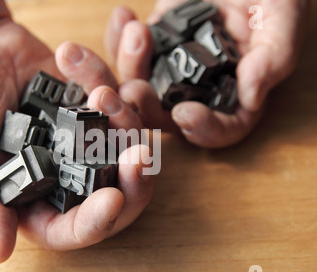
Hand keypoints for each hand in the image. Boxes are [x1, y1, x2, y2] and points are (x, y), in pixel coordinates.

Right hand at [0, 3, 152, 262]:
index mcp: (31, 197)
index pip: (70, 226)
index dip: (95, 221)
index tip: (113, 200)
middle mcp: (62, 173)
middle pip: (114, 194)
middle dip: (134, 181)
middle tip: (140, 152)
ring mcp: (82, 139)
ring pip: (125, 149)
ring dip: (127, 125)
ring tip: (104, 94)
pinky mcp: (91, 106)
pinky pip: (120, 106)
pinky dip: (118, 92)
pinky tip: (93, 75)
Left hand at [105, 0, 308, 147]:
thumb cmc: (270, 0)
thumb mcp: (282, 23)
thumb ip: (272, 61)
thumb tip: (252, 98)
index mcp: (234, 97)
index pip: (219, 129)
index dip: (202, 128)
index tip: (185, 112)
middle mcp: (198, 91)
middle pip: (165, 116)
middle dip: (145, 108)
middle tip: (135, 90)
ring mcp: (172, 70)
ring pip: (138, 87)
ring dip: (130, 67)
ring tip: (137, 34)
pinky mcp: (153, 48)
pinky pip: (128, 54)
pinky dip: (119, 39)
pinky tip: (125, 16)